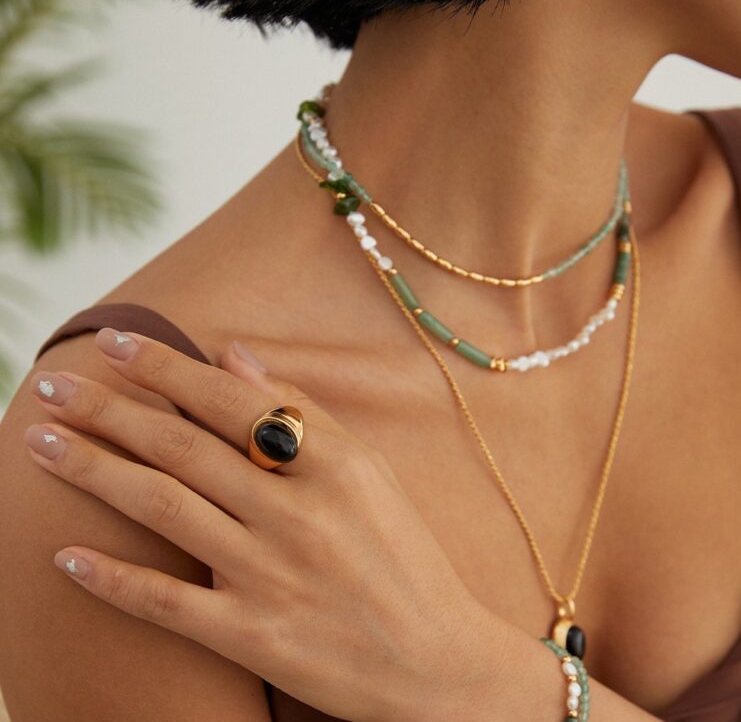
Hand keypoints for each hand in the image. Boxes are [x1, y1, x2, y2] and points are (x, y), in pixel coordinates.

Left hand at [24, 328, 511, 721]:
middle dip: (109, 408)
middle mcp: (298, 515)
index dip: (166, 368)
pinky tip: (64, 556)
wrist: (436, 662)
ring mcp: (272, 577)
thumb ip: (304, 411)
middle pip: (183, 448)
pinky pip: (166, 604)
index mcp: (334, 465)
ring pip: (163, 509)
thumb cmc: (404, 555)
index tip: (115, 342)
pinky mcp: (252, 637)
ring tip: (39, 441)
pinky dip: (111, 578)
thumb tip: (231, 356)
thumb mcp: (371, 470)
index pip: (232, 401)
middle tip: (53, 382)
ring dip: (93, 470)